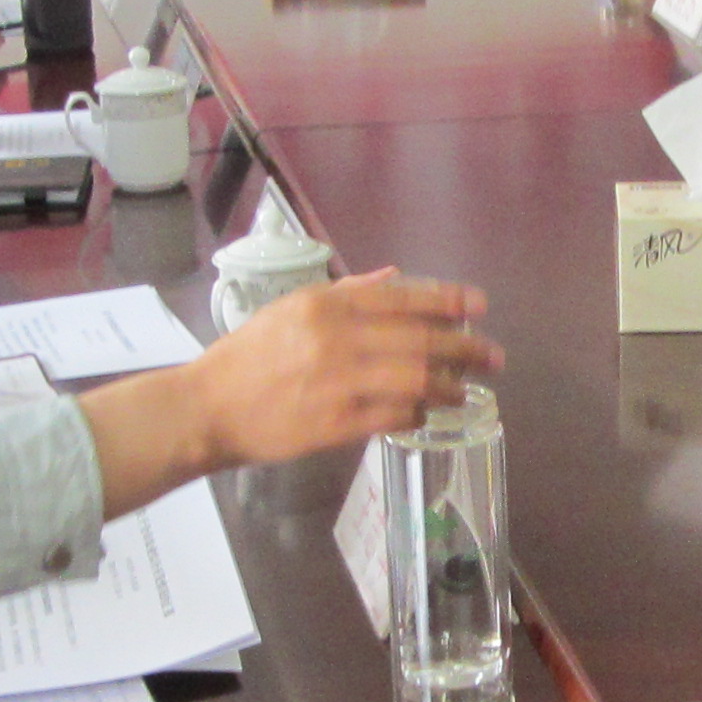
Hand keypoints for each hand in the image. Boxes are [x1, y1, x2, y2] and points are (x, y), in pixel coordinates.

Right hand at [185, 272, 498, 466]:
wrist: (209, 407)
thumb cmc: (249, 355)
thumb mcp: (292, 307)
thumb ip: (347, 291)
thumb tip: (397, 278)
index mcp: (326, 304)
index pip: (403, 297)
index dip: (449, 301)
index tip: (479, 307)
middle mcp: (337, 338)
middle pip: (420, 339)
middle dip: (465, 348)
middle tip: (493, 357)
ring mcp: (339, 383)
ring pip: (415, 380)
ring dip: (449, 385)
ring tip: (466, 390)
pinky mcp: (337, 424)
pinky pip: (394, 416)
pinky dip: (418, 413)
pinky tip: (428, 414)